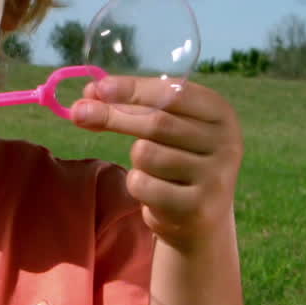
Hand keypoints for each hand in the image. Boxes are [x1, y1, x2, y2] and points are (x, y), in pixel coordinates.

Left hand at [70, 76, 242, 250]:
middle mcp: (226, 143)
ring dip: (135, 160)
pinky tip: (154, 192)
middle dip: (113, 115)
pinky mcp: (197, 208)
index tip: (97, 88)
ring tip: (152, 170)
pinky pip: (144, 185)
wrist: (201, 216)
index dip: (133, 89)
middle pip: (157, 122)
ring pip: (146, 154)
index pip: (174, 93)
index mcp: (221, 113)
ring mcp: (215, 177)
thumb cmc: (178, 159)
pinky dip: (137, 185)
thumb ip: (134, 107)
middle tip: (79, 112)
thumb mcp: (166, 127)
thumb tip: (88, 95)